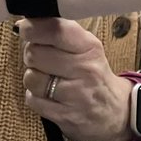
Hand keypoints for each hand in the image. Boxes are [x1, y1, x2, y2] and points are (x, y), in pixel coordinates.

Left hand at [18, 17, 131, 140]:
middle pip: (35, 54)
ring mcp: (75, 95)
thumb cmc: (93, 74)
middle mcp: (84, 69)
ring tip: (47, 79)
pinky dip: (35, 97)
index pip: (55, 31)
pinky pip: (32, 100)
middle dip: (32, 55)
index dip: (33, 29)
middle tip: (42, 59)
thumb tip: (24, 23)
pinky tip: (49, 96)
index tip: (27, 29)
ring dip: (33, 77)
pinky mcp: (65, 116)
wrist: (115, 113)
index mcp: (89, 47)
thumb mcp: (86, 48)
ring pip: (31, 78)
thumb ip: (59, 32)